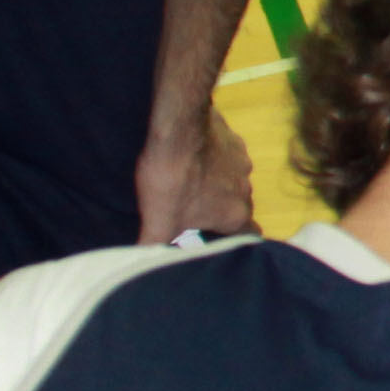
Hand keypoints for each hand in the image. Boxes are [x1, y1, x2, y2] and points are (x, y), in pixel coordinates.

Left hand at [135, 111, 256, 242]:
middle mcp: (246, 189)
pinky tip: (191, 156)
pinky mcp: (233, 139)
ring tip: (187, 180)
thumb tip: (141, 263)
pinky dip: (213, 159)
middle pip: (237, 208)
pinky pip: (226, 155)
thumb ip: (153, 247)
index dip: (233, 240)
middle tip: (189, 211)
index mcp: (234, 214)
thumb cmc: (170, 178)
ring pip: (232, 181)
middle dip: (218, 211)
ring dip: (216, 184)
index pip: (249, 236)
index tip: (215, 240)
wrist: (175, 127)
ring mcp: (242, 161)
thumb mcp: (157, 220)